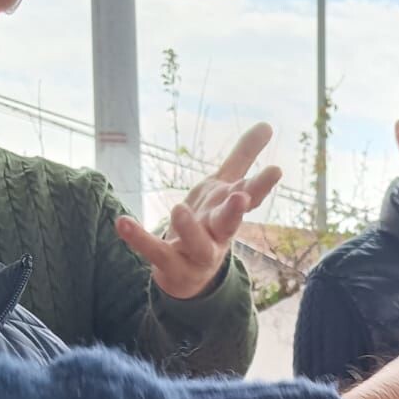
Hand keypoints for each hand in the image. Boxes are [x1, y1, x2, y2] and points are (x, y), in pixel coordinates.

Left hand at [115, 123, 281, 299]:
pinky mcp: (170, 263)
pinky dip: (140, 239)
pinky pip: (155, 251)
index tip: (275, 170)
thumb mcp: (223, 187)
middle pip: (230, 224)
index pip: (250, 198)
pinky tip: (123, 222)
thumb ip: (243, 157)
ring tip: (179, 209)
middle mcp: (218, 234)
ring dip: (190, 229)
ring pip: (197, 243)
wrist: (189, 274)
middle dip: (235, 211)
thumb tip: (267, 124)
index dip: (261, 185)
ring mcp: (195, 252)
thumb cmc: (209, 223)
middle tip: (241, 196)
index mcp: (229, 212)